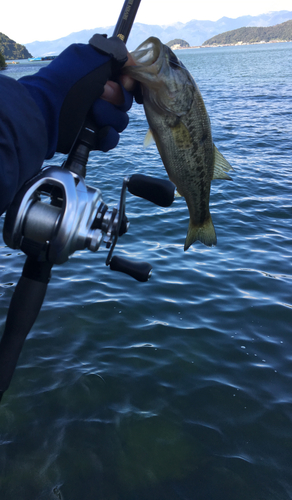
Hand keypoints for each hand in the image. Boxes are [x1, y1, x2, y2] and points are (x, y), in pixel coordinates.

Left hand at [19, 37, 134, 156]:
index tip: (124, 81)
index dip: (129, 81)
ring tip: (93, 112)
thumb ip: (115, 52)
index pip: (125, 79)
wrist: (49, 113)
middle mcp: (97, 95)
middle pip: (125, 101)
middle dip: (116, 98)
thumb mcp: (91, 58)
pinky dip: (107, 135)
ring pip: (120, 120)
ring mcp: (95, 116)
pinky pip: (112, 138)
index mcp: (97, 75)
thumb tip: (130, 62)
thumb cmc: (68, 82)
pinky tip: (99, 131)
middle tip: (100, 94)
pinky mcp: (93, 135)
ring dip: (109, 115)